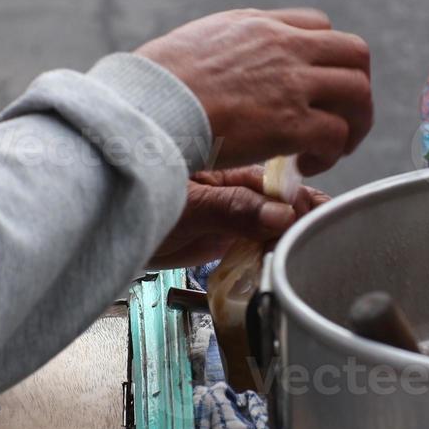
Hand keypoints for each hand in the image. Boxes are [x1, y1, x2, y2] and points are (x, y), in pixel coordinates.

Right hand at [135, 8, 371, 175]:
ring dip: (352, 123)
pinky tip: (304, 165)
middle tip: (338, 118)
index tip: (311, 87)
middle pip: (354, 54)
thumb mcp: (196, 43)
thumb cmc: (154, 83)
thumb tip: (225, 69)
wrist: (147, 105)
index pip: (318, 26)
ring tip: (328, 147)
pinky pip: (337, 135)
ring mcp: (292, 84)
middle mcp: (284, 47)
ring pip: (359, 93)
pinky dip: (331, 153)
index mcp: (259, 25)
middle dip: (355, 88)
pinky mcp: (291, 123)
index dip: (323, 59)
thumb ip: (225, 49)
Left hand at [148, 166, 330, 268]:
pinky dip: (272, 253)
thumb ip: (234, 210)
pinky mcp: (223, 236)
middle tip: (324, 240)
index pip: (279, 181)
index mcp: (229, 166)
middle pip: (283, 202)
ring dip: (290, 238)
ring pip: (274, 224)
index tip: (322, 218)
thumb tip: (282, 215)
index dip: (302, 199)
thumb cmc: (133, 197)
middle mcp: (235, 188)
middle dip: (305, 219)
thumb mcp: (188, 205)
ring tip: (308, 253)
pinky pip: (257, 243)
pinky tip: (283, 262)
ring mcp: (231, 212)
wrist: (105, 227)